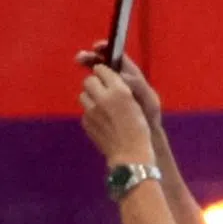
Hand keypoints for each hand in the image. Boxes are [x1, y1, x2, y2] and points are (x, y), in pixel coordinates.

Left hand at [80, 60, 169, 174]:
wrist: (130, 154)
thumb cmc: (139, 127)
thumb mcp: (136, 102)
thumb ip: (120, 88)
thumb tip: (107, 78)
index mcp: (118, 90)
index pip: (101, 69)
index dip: (104, 72)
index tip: (108, 77)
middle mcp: (102, 98)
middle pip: (88, 81)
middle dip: (95, 84)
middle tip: (104, 91)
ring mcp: (91, 111)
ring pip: (83, 95)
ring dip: (91, 97)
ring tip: (102, 107)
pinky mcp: (86, 123)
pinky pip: (85, 111)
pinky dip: (91, 113)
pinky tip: (101, 121)